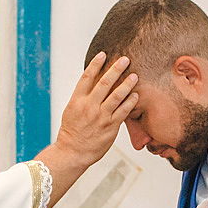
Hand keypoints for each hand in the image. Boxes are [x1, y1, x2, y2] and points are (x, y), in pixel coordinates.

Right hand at [53, 53, 137, 168]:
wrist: (72, 152)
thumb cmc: (72, 131)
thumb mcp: (71, 110)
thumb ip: (83, 97)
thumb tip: (93, 82)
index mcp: (77, 100)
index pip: (87, 77)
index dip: (95, 64)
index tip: (103, 54)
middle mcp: (89, 106)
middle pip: (105, 82)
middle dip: (116, 69)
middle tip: (125, 59)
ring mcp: (100, 116)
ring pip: (117, 95)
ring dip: (127, 84)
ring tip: (134, 76)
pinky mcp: (110, 127)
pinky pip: (123, 111)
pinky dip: (130, 102)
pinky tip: (136, 96)